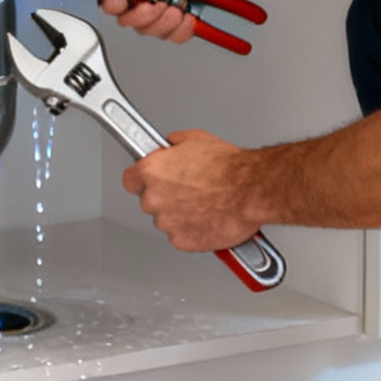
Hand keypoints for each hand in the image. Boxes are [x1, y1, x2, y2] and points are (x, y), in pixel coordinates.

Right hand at [97, 0, 257, 42]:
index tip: (121, 0)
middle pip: (121, 6)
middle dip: (139, 13)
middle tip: (156, 6)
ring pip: (142, 23)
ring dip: (160, 23)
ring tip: (178, 9)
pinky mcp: (174, 8)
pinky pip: (165, 30)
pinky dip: (176, 30)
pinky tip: (188, 17)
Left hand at [122, 129, 266, 252]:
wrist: (250, 190)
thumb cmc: (227, 167)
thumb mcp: (194, 139)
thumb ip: (172, 145)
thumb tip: (169, 146)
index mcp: (151, 172)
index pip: (130, 180)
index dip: (142, 179)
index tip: (150, 179)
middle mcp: (154, 199)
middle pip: (149, 201)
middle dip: (165, 196)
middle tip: (188, 189)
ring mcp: (167, 223)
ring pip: (165, 220)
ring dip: (178, 214)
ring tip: (203, 203)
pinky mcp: (182, 241)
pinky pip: (180, 237)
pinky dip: (191, 231)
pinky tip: (207, 218)